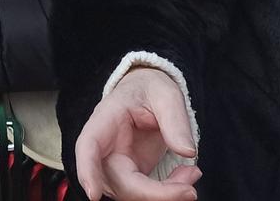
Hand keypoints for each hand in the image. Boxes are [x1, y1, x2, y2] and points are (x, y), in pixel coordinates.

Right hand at [75, 67, 200, 200]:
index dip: (87, 170)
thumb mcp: (166, 94)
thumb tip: (187, 151)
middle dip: (153, 194)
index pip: (88, 146)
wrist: (148, 94)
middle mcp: (106, 148)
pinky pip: (146, 195)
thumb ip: (175, 120)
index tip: (94, 194)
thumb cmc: (150, 90)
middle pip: (116, 182)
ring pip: (132, 194)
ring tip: (191, 173)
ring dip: (166, 195)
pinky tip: (186, 176)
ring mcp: (118, 166)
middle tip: (190, 189)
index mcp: (106, 119)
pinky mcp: (133, 177)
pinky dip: (169, 193)